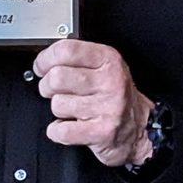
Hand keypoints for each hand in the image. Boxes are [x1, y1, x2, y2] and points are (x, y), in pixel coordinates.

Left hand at [34, 40, 153, 166]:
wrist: (140, 127)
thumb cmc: (116, 96)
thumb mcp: (105, 67)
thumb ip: (78, 59)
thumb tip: (44, 60)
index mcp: (108, 60)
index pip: (66, 50)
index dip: (45, 59)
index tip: (41, 66)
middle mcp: (109, 81)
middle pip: (57, 78)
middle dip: (47, 86)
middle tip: (54, 91)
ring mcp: (107, 107)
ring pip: (57, 104)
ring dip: (59, 110)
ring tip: (72, 110)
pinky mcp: (101, 132)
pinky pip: (60, 130)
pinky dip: (58, 131)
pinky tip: (71, 126)